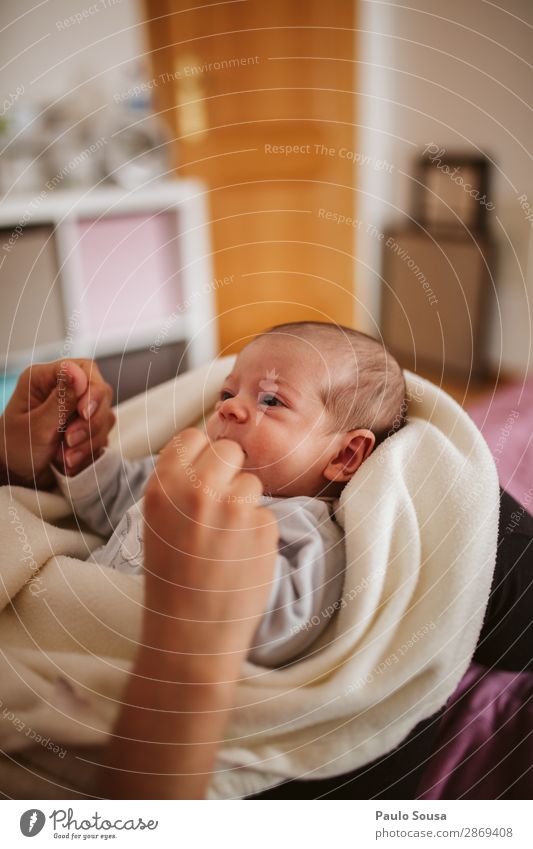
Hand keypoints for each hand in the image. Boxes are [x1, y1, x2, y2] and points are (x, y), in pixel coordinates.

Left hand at [0, 359, 113, 486]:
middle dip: (90, 422)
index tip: (84, 414)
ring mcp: (77, 410)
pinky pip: (102, 436)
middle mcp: (64, 390)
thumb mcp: (36, 426)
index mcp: (45, 379)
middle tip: (70, 440)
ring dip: (89, 441)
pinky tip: (69, 462)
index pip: (84, 369)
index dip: (91, 390)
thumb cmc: (16, 447)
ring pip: (105, 417)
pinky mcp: (86, 429)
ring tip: (65, 458)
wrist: (15, 475)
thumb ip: (60, 401)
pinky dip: (89, 451)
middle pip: (101, 393)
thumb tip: (78, 372)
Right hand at [142, 428, 278, 664]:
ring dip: (245, 504)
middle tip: (219, 506)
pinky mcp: (264, 527)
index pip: (192, 437)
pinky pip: (267, 514)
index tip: (202, 474)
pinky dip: (258, 533)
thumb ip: (178, 485)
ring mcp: (234, 507)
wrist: (191, 635)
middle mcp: (198, 489)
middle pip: (228, 451)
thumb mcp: (157, 523)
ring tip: (227, 540)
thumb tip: (207, 454)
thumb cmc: (171, 579)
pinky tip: (241, 557)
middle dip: (228, 473)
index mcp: (163, 485)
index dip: (200, 455)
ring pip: (252, 482)